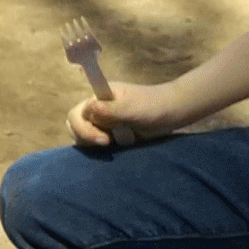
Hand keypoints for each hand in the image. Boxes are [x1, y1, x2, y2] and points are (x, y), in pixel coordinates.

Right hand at [67, 81, 187, 147]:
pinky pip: (95, 145)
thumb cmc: (153, 105)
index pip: (77, 113)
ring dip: (92, 144)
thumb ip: (110, 110)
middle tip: (107, 143)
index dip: (84, 128)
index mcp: (98, 98)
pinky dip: (99, 150)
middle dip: (85, 137)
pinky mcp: (110, 135)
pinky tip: (112, 150)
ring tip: (113, 145)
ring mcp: (103, 123)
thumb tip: (87, 110)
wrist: (172, 113)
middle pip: (75, 125)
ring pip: (83, 137)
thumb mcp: (132, 107)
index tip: (105, 139)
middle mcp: (97, 110)